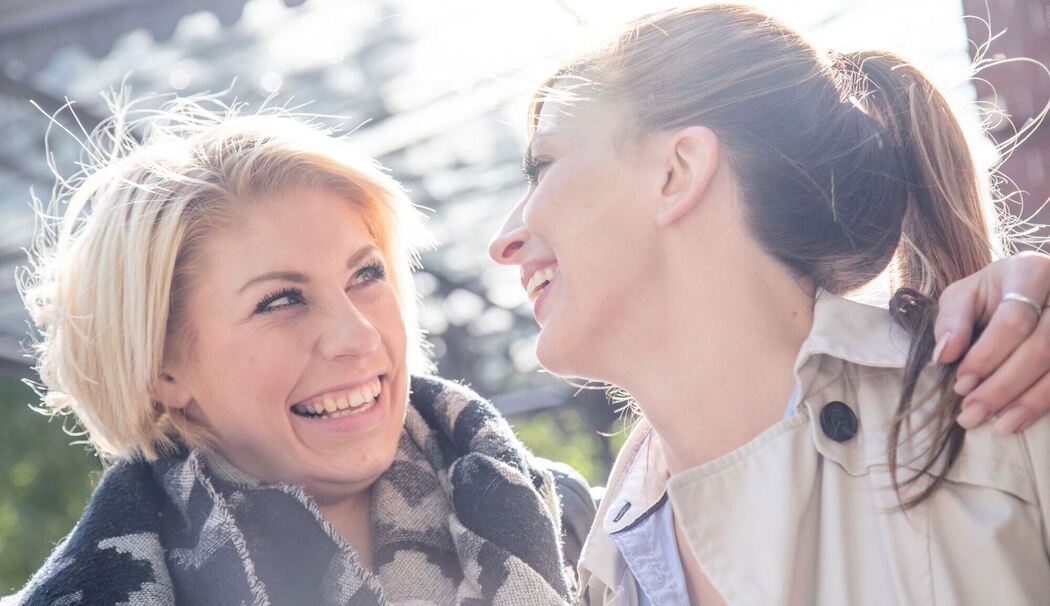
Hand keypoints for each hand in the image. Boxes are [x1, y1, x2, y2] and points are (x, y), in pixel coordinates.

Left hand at [934, 252, 1049, 432]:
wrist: (1034, 289)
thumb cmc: (995, 292)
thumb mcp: (966, 294)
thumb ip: (952, 319)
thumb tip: (945, 353)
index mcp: (1032, 271)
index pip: (1014, 320)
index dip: (987, 356)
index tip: (961, 383)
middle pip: (1042, 348)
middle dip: (1004, 386)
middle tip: (972, 413)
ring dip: (1029, 401)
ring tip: (999, 425)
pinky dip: (1046, 403)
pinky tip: (1022, 419)